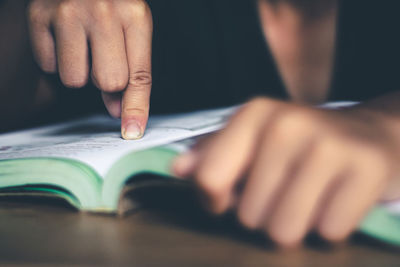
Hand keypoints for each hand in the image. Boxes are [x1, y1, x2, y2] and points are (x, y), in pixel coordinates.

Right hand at [28, 0, 152, 138]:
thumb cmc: (111, 3)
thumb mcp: (132, 28)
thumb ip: (131, 70)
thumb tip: (120, 113)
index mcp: (135, 15)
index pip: (139, 75)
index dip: (136, 107)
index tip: (131, 131)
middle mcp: (102, 12)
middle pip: (109, 82)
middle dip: (106, 81)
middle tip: (103, 58)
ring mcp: (67, 12)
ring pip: (75, 80)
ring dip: (79, 72)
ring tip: (82, 45)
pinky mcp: (38, 16)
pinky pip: (49, 66)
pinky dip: (56, 59)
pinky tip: (63, 38)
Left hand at [173, 97, 399, 246]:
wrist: (370, 133)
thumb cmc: (300, 142)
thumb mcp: (253, 139)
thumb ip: (213, 153)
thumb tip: (178, 169)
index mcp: (255, 114)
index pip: (209, 179)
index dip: (215, 199)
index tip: (230, 195)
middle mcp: (289, 124)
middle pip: (248, 216)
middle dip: (264, 213)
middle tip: (285, 189)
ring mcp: (330, 145)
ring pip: (284, 231)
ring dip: (294, 223)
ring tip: (308, 196)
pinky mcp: (367, 169)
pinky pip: (329, 232)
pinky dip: (330, 224)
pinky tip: (335, 198)